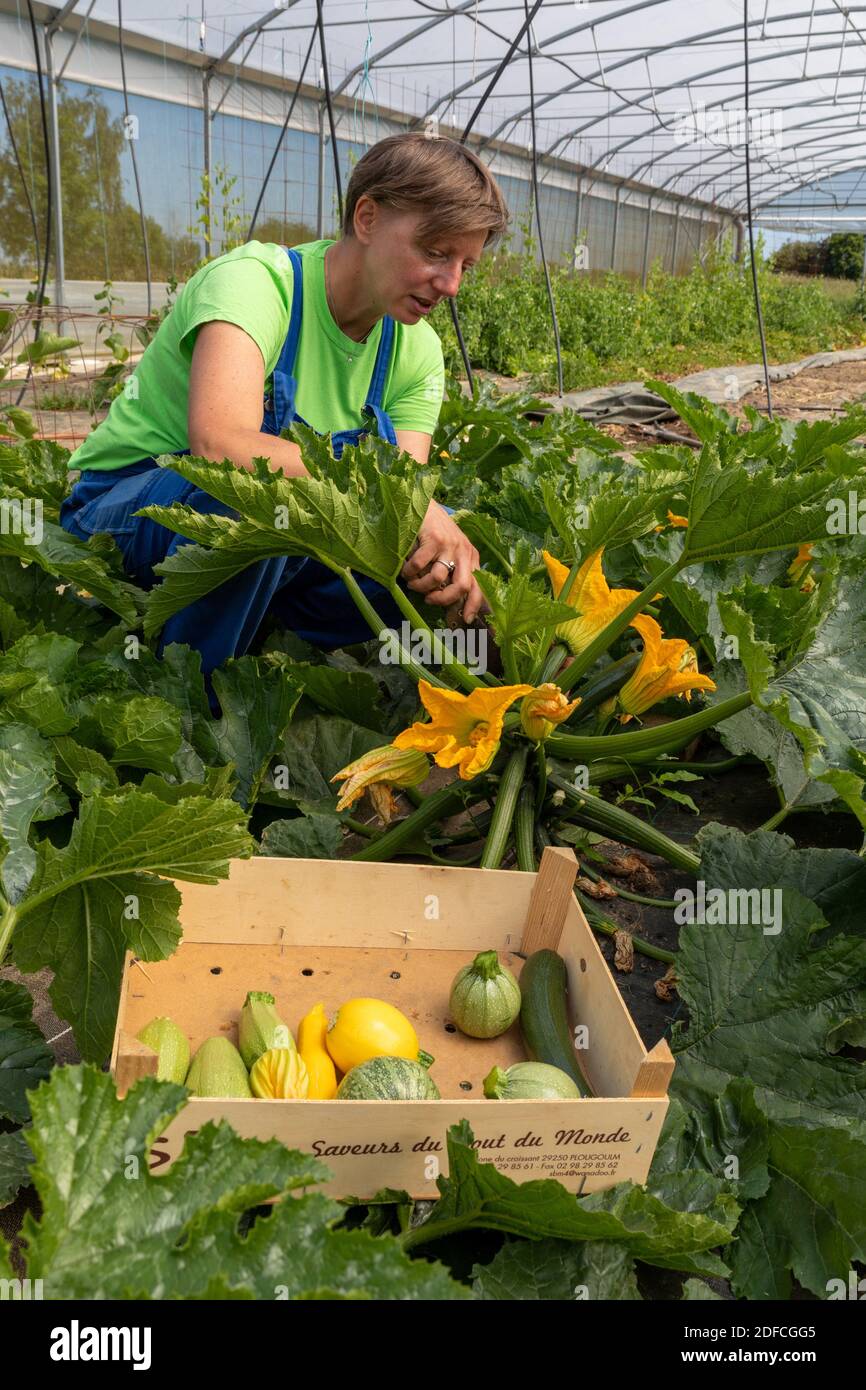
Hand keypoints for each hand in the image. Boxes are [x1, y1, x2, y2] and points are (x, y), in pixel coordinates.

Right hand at [401, 501, 487, 624]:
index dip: (474, 605)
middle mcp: (464, 551)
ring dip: (421, 586)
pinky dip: (409, 572)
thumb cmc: (435, 534)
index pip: (479, 586)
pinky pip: (420, 566)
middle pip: (462, 586)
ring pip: (438, 578)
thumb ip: (451, 574)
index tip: (466, 620)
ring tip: (412, 582)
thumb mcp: (449, 553)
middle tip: (429, 600)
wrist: (424, 505)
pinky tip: (405, 569)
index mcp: (471, 558)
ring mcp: (450, 544)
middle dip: (444, 599)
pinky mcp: (434, 539)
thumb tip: (447, 604)